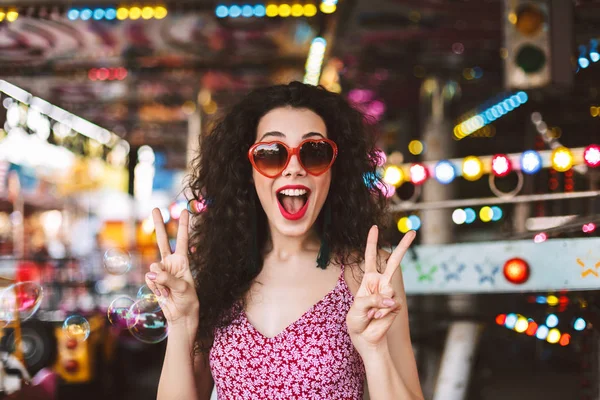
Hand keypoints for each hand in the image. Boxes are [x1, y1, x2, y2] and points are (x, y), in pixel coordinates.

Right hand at [145, 208, 198, 326]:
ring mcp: (160, 271)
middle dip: (159, 224)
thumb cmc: (187, 300)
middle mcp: (171, 263)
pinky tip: (162, 295)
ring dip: (160, 282)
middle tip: (155, 208)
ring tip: (168, 292)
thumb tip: (152, 272)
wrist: (180, 315)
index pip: (183, 240)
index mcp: (182, 261)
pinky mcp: (153, 280)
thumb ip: (168, 279)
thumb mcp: (183, 288)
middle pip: (163, 241)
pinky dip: (155, 288)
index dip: (183, 226)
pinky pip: (149, 280)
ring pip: (154, 267)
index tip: (185, 210)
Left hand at [347, 226, 414, 354]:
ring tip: (370, 315)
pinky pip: (391, 305)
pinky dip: (382, 312)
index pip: (370, 257)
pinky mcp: (396, 305)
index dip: (372, 242)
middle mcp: (381, 283)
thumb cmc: (356, 321)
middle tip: (412, 231)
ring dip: (376, 305)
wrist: (365, 338)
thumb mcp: (357, 308)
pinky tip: (377, 319)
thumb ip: (372, 300)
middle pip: (393, 262)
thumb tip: (392, 300)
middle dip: (403, 247)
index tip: (374, 227)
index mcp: (369, 279)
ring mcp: (390, 294)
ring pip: (389, 290)